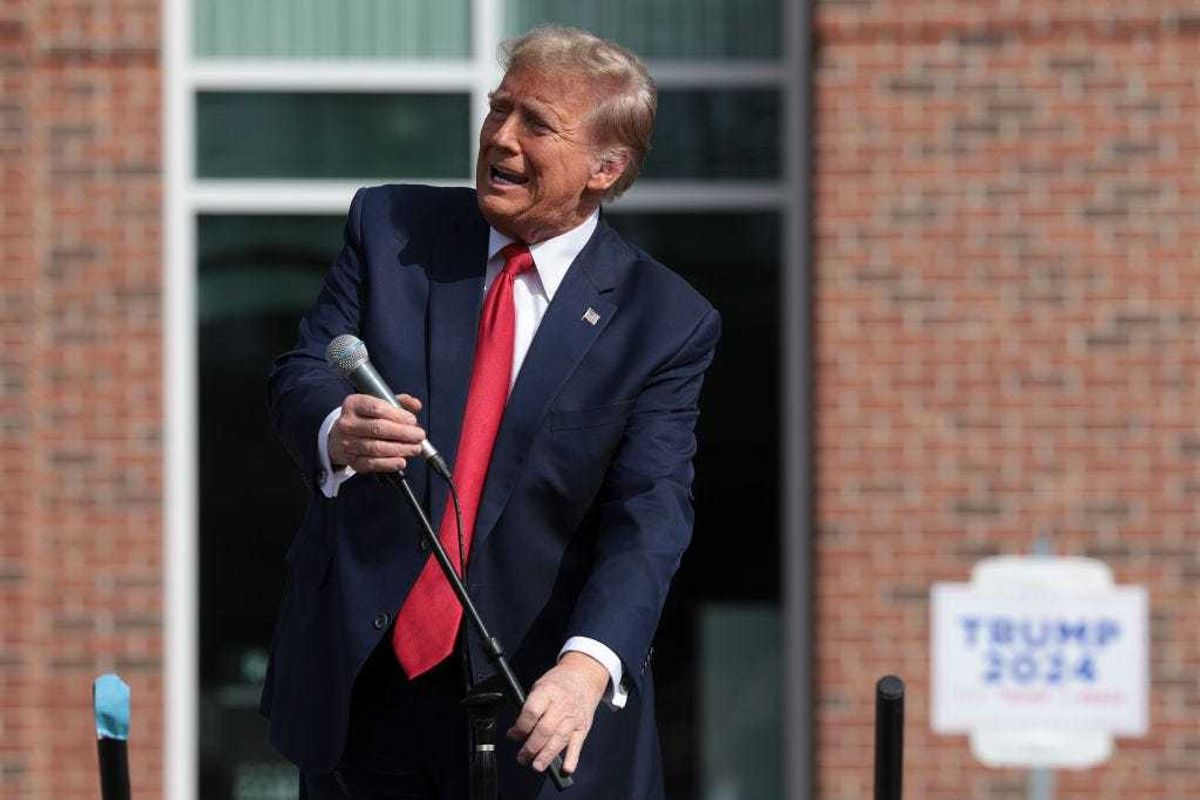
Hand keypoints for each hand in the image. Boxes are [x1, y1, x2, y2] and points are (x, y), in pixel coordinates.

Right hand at [328, 393, 424, 472]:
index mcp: (354, 404)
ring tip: (415, 448)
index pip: (377, 409)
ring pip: (377, 447)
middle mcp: (348, 424)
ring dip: (400, 449)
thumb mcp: (378, 403)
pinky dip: (389, 464)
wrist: (339, 437)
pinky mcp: (351, 460)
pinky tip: (402, 461)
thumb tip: (416, 405)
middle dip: (403, 433)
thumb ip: (398, 402)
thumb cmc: (364, 418)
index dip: (398, 416)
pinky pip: (372, 464)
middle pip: (378, 429)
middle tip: (419, 436)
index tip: (413, 421)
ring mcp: (347, 443)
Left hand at [508, 652, 609, 773]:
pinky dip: (572, 758)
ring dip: (547, 755)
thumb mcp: (540, 685)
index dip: (520, 727)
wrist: (584, 676)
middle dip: (531, 747)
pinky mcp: (582, 727)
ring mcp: (573, 718)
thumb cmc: (558, 682)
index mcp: (548, 692)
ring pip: (559, 739)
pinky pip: (577, 745)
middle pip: (545, 730)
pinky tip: (565, 768)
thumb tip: (517, 730)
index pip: (532, 712)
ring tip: (537, 766)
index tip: (512, 735)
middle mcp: (561, 705)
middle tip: (522, 757)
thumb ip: (530, 706)